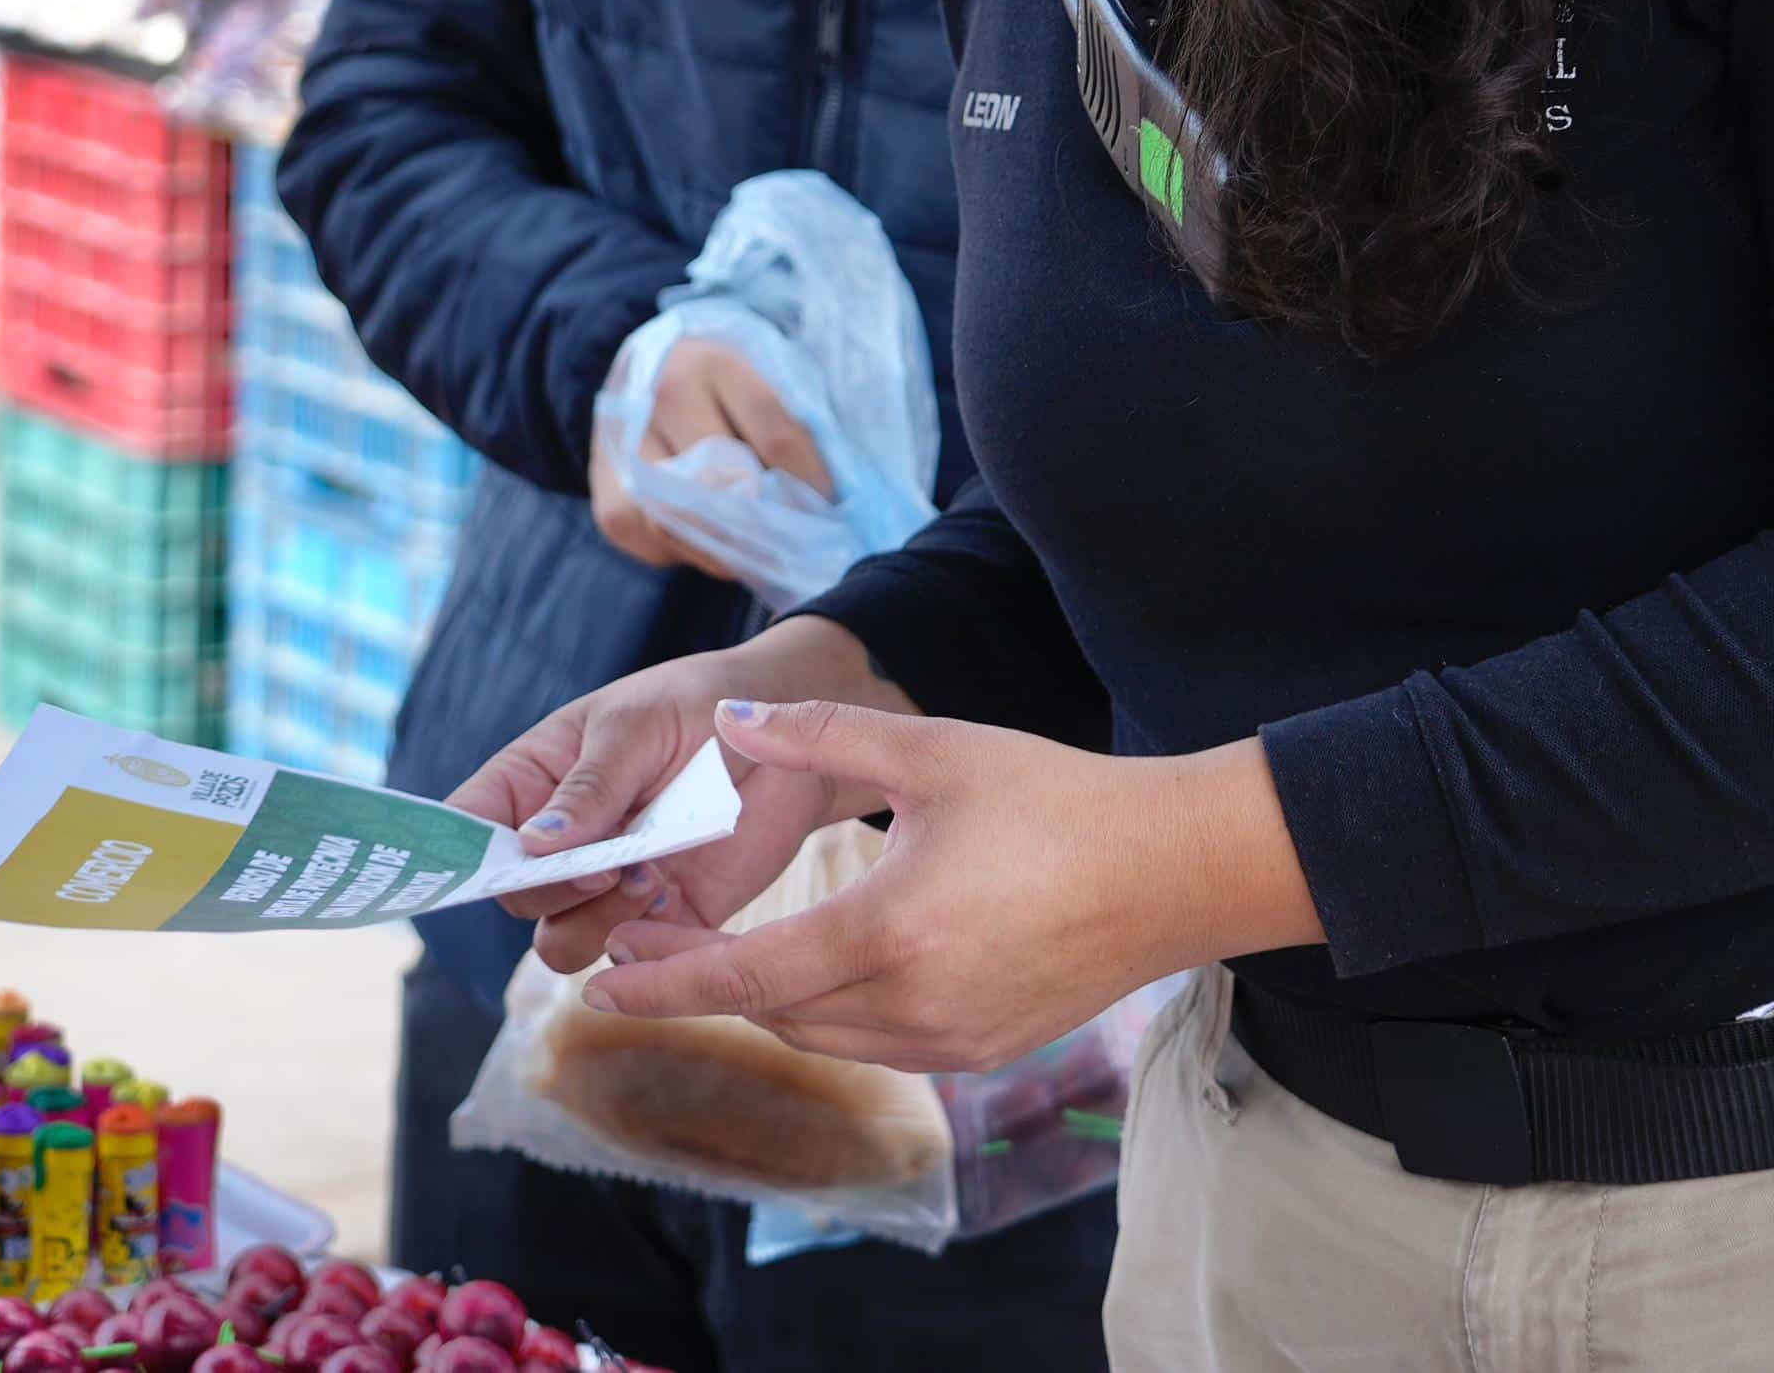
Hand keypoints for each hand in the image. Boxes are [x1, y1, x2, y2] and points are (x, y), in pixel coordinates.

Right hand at [449, 615, 898, 965]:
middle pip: (513, 896)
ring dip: (594, 922)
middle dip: (550, 890)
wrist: (789, 743)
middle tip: (605, 864)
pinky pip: (630, 956)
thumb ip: (589, 785)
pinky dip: (644, 942)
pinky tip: (674, 893)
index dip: (458, 853)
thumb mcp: (638, 726)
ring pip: (560, 942)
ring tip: (648, 878)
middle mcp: (561, 842)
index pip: (468, 826)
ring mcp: (607, 885)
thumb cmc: (699, 707)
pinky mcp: (662, 918)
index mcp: (535, 781)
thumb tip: (532, 842)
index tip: (490, 864)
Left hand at [584, 702, 1322, 1073]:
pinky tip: (811, 969)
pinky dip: (827, 1012)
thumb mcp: (936, 752)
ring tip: (709, 955)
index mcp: (889, 931)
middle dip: (698, 985)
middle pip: (771, 1011)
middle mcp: (912, 1004)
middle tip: (635, 949)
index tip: (598, 984)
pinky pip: (875, 1042)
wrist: (1175, 870)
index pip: (744, 976)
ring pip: (821, 1034)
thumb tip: (731, 723)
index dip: (664, 983)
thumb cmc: (1059, 799)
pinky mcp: (982, 1050)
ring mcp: (951, 1039)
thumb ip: (822, 737)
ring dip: (762, 1000)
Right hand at [589, 335, 833, 577]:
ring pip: (683, 523)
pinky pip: (653, 544)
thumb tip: (824, 500)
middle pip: (725, 486)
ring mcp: (623, 447)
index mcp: (716, 362)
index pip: (775, 437)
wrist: (650, 365)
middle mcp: (661, 398)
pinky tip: (711, 540)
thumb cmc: (728, 381)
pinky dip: (689, 554)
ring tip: (760, 549)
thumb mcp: (766, 376)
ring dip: (729, 549)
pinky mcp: (605, 495)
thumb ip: (794, 426)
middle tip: (798, 542)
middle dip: (769, 524)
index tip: (831, 507)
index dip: (811, 483)